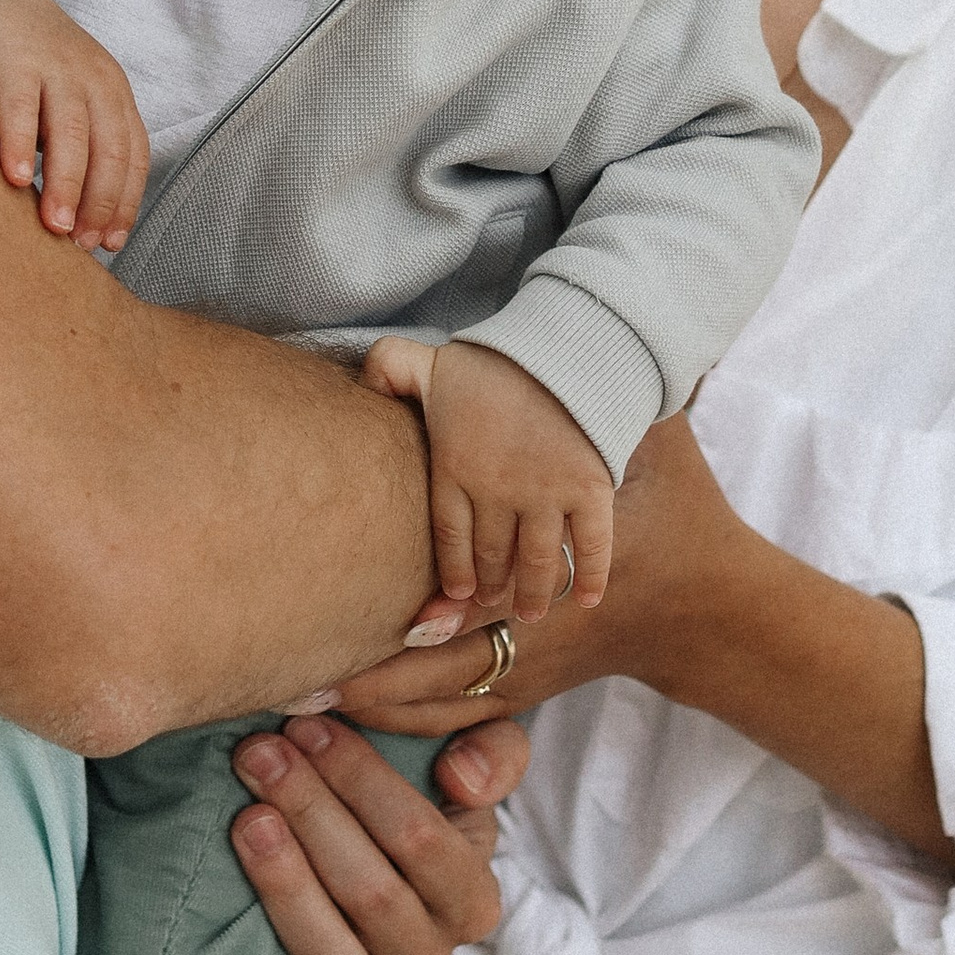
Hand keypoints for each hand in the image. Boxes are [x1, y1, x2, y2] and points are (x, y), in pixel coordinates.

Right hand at [0, 0, 147, 253]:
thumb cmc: (31, 61)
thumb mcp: (70, 96)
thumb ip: (80, 143)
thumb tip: (80, 221)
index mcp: (113, 92)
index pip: (133, 155)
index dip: (124, 202)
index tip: (111, 243)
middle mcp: (93, 78)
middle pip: (109, 149)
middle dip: (100, 202)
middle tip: (83, 246)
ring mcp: (55, 66)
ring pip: (70, 132)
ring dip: (67, 184)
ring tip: (57, 226)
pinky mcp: (13, 59)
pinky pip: (20, 107)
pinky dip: (21, 144)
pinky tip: (17, 179)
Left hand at [227, 709, 531, 954]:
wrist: (379, 882)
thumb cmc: (415, 814)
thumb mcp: (470, 772)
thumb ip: (492, 755)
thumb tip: (462, 775)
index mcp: (472, 899)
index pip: (422, 841)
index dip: (363, 781)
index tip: (307, 727)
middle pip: (372, 894)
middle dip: (311, 814)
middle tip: (258, 756)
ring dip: (290, 891)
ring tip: (247, 824)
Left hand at [365, 335, 615, 629]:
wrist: (563, 343)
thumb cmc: (494, 358)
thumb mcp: (430, 360)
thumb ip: (390, 368)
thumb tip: (362, 386)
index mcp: (455, 469)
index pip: (447, 538)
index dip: (453, 572)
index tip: (457, 594)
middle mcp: (497, 492)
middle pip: (492, 556)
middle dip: (491, 586)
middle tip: (491, 601)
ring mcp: (545, 495)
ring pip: (537, 563)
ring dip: (534, 593)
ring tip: (532, 611)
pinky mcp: (589, 490)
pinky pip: (591, 546)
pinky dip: (591, 577)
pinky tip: (588, 600)